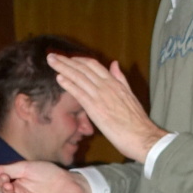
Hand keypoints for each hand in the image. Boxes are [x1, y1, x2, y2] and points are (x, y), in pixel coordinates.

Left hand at [48, 53, 166, 162]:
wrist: (142, 136)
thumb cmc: (137, 121)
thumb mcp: (130, 94)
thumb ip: (120, 78)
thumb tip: (114, 64)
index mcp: (115, 83)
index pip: (94, 66)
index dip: (79, 60)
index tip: (68, 59)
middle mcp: (107, 86)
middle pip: (83, 68)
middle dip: (66, 61)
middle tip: (52, 56)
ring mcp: (100, 96)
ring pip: (79, 77)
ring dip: (63, 68)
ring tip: (51, 61)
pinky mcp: (95, 108)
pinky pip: (79, 93)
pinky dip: (68, 84)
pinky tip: (58, 78)